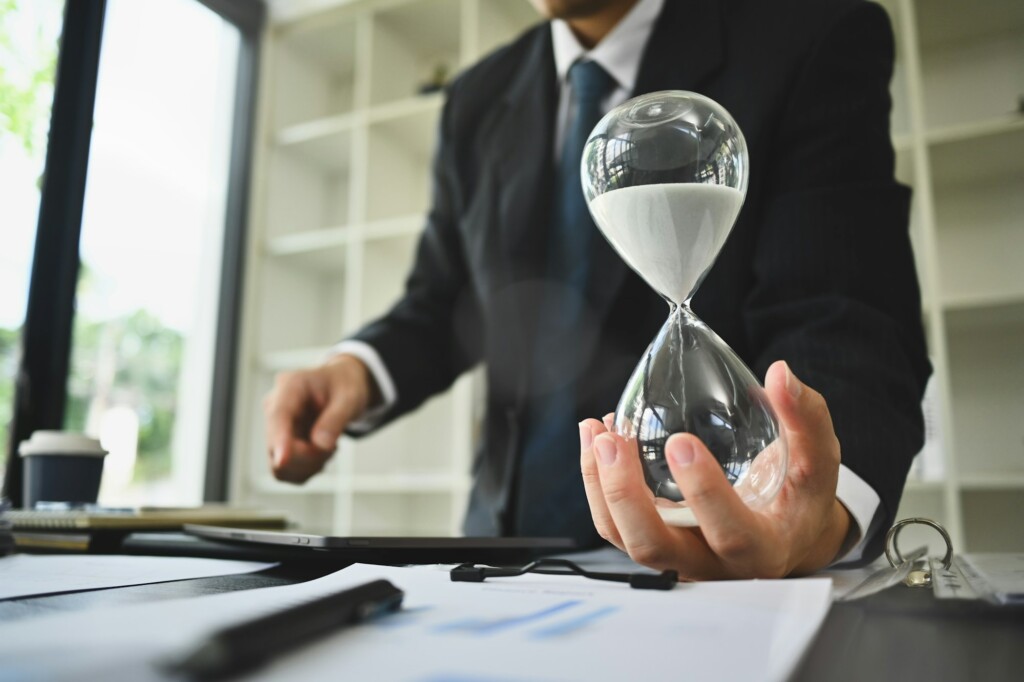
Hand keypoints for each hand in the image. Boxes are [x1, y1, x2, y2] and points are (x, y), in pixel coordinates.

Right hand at [264, 355, 378, 483]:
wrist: (341, 388)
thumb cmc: (344, 386)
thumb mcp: (349, 398)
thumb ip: (336, 419)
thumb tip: (320, 445)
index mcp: (290, 386)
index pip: (278, 416)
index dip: (279, 440)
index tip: (282, 461)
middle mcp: (274, 407)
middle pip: (276, 447)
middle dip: (309, 457)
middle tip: (334, 447)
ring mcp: (274, 428)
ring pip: (280, 466)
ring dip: (310, 466)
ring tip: (329, 446)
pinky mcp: (278, 445)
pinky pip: (287, 472)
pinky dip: (308, 470)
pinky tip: (321, 451)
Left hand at [579, 360, 851, 579]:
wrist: (786, 534)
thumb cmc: (801, 495)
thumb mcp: (817, 458)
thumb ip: (805, 417)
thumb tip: (779, 374)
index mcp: (761, 548)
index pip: (730, 533)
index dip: (703, 491)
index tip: (681, 441)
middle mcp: (712, 564)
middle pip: (655, 547)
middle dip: (626, 495)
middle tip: (614, 440)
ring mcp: (678, 558)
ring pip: (624, 538)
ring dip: (600, 487)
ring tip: (597, 432)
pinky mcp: (655, 545)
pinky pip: (615, 526)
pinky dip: (597, 485)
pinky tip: (597, 441)